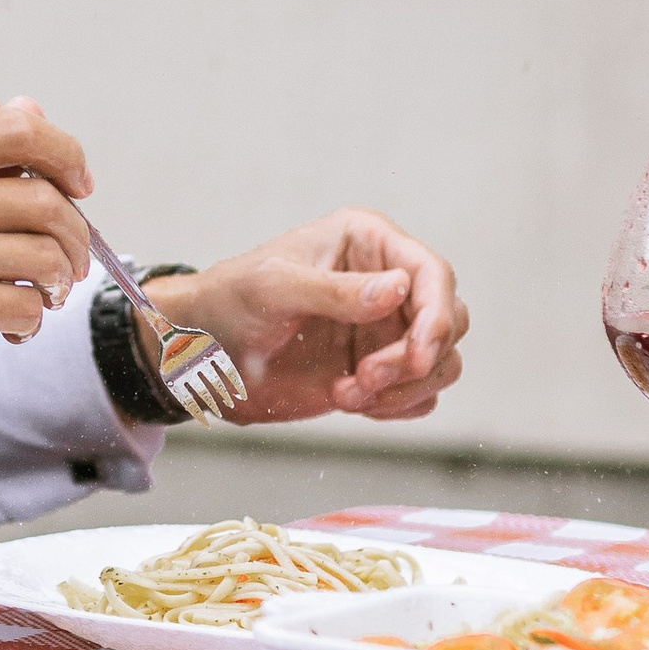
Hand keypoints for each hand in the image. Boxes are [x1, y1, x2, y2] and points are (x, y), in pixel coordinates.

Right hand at [0, 99, 94, 421]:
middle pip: (46, 198)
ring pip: (48, 256)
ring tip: (40, 292)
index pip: (16, 129)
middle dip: (74, 231)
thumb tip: (33, 111)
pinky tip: (9, 325)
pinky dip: (32, 319)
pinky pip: (31, 306)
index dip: (65, 152)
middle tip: (72, 255)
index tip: (79, 181)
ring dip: (59, 279)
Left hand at [148, 208, 467, 423]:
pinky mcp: (377, 371)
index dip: (437, 314)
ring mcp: (384, 330)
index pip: (432, 273)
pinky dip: (397, 406)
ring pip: (441, 362)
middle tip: (366, 378)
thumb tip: (400, 289)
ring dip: (404, 387)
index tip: (419, 354)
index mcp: (366, 243)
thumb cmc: (228, 302)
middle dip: (417, 357)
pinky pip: (419, 395)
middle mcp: (385, 283)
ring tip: (349, 393)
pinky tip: (349, 400)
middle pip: (449, 319)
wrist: (199, 357)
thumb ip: (336, 290)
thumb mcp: (274, 287)